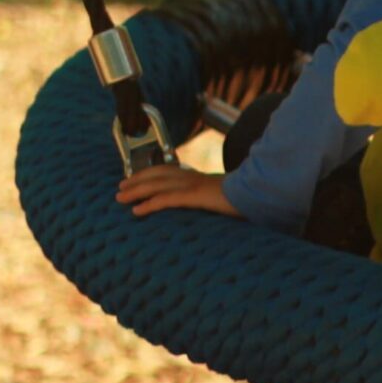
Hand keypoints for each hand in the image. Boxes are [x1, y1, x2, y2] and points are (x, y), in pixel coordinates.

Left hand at [116, 163, 239, 218]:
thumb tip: (213, 204)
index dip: (150, 173)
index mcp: (200, 177)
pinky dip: (149, 205)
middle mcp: (193, 178)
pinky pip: (166, 200)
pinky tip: (137, 211)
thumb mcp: (228, 196)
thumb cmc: (247, 197)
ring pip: (157, 185)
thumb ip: (216, 197)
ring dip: (136, 191)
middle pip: (158, 174)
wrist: (260, 194)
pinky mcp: (195, 196)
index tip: (136, 178)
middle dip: (137, 179)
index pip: (169, 170)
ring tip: (121, 198)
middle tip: (121, 187)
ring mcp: (193, 186)